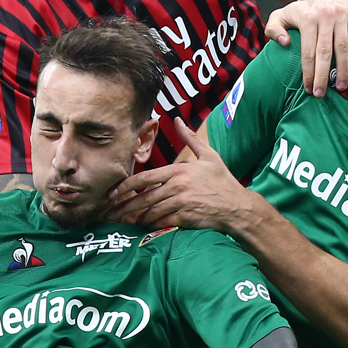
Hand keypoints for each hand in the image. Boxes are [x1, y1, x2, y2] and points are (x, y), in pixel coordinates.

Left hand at [108, 118, 256, 231]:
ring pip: (150, 212)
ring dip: (136, 217)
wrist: (237, 207)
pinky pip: (161, 223)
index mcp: (178, 171)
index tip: (112, 193)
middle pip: (143, 198)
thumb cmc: (222, 181)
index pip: (144, 178)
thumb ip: (190, 139)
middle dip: (124, 206)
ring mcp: (181, 203)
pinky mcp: (185, 218)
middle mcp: (177, 186)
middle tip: (110, 212)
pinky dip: (150, 225)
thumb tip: (177, 120)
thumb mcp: (209, 156)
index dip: (125, 187)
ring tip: (123, 221)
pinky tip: (143, 227)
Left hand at [263, 0, 347, 97]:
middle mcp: (326, 16)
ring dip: (342, 70)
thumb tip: (284, 43)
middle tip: (321, 94)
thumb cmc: (301, 10)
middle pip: (325, 51)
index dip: (309, 71)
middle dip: (323, 75)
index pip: (308, 50)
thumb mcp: (281, 15)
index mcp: (308, 17)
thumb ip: (274, 29)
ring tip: (339, 87)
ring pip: (343, 48)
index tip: (308, 88)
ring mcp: (342, 16)